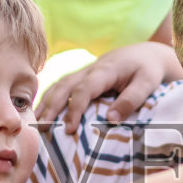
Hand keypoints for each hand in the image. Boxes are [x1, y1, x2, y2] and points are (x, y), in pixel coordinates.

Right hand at [36, 42, 182, 131]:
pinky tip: (41, 112)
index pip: (84, 89)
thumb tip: (111, 118)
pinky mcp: (82, 77)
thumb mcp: (147, 83)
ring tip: (35, 122)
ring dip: (45, 102)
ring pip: (59, 85)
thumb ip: (132, 99)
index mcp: (105, 70)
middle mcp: (90, 69)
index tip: (69, 129)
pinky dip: (49, 98)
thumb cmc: (147, 70)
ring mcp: (84, 72)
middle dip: (51, 107)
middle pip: (64, 86)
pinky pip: (62, 86)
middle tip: (42, 128)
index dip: (74, 109)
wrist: (145, 54)